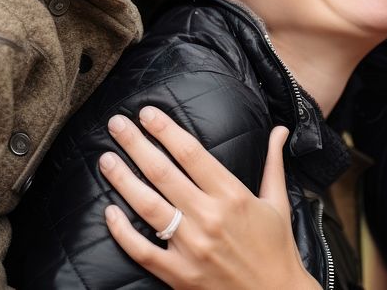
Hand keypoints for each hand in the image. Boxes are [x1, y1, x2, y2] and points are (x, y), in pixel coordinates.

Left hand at [99, 107, 319, 289]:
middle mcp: (210, 217)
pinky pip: (142, 250)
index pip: (192, 153)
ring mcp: (192, 247)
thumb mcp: (277, 202)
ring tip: (106, 159)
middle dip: (136, 144)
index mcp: (233, 195)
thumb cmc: (276, 248)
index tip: (147, 113)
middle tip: (116, 124)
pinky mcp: (179, 274)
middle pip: (164, 173)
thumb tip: (280, 129)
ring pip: (148, 206)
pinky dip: (122, 231)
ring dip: (124, 179)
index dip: (166, 130)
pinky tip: (109, 212)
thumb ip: (273, 162)